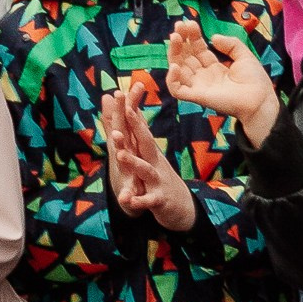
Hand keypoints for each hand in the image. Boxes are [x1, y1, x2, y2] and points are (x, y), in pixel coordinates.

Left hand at [102, 79, 196, 232]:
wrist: (182, 208)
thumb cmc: (160, 177)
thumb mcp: (149, 156)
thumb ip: (139, 133)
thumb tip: (131, 107)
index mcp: (149, 153)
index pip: (140, 129)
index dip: (131, 113)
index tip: (122, 94)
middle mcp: (154, 163)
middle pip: (146, 142)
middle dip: (136, 127)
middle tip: (126, 112)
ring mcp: (158, 181)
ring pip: (145, 170)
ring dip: (133, 162)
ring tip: (120, 154)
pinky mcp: (159, 200)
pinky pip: (148, 200)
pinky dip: (138, 201)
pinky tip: (128, 200)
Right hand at [165, 17, 280, 146]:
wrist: (260, 99)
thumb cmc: (255, 80)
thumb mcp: (244, 55)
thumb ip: (230, 44)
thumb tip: (213, 37)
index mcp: (214, 68)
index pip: (197, 50)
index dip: (192, 37)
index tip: (189, 23)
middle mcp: (204, 76)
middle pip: (185, 57)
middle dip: (180, 41)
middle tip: (179, 26)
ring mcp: (199, 86)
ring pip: (178, 68)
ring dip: (173, 52)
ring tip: (175, 37)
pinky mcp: (197, 96)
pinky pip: (176, 90)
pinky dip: (171, 79)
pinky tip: (175, 65)